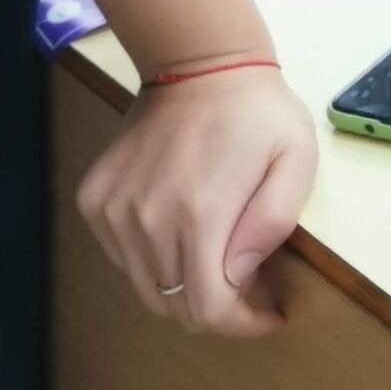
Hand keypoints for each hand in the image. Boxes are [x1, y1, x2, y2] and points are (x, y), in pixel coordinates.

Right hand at [76, 65, 315, 335]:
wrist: (197, 65)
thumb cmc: (258, 113)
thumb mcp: (295, 162)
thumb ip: (272, 225)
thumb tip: (240, 276)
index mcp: (199, 213)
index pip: (207, 309)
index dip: (240, 324)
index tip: (268, 314)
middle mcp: (146, 219)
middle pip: (174, 306)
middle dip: (216, 309)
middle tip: (247, 282)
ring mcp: (113, 210)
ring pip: (146, 287)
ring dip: (183, 286)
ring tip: (216, 254)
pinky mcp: (95, 199)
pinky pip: (123, 257)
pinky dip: (152, 260)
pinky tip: (181, 230)